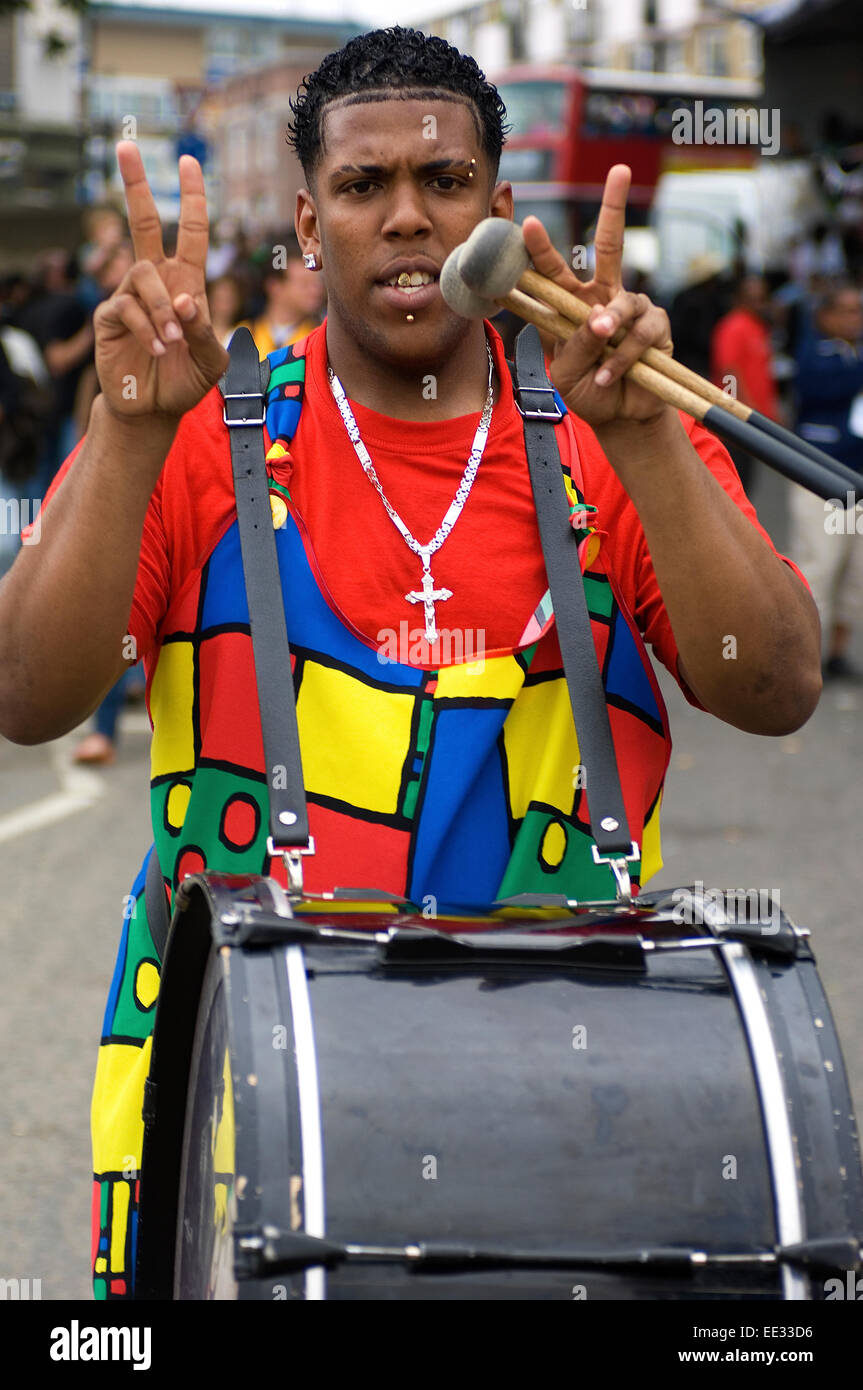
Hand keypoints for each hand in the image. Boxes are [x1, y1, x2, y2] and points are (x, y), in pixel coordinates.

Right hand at [94, 141, 228, 422]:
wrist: (155, 408)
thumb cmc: (186, 379)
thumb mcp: (211, 359)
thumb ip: (205, 331)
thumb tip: (186, 301)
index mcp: (186, 282)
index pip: (190, 232)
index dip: (191, 199)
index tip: (188, 163)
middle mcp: (156, 281)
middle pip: (143, 222)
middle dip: (137, 184)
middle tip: (126, 146)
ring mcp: (130, 296)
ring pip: (144, 274)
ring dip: (163, 307)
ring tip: (172, 341)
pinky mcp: (110, 316)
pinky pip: (127, 306)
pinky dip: (147, 328)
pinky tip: (155, 350)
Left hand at [521, 165, 672, 428]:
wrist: (620, 416)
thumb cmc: (588, 390)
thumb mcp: (566, 373)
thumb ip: (574, 345)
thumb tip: (596, 320)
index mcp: (571, 304)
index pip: (554, 269)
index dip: (540, 247)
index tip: (527, 223)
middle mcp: (602, 297)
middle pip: (610, 244)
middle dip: (615, 206)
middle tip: (621, 170)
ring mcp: (632, 309)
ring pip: (622, 304)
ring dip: (609, 332)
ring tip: (599, 363)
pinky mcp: (656, 327)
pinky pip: (641, 333)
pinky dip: (623, 357)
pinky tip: (611, 375)